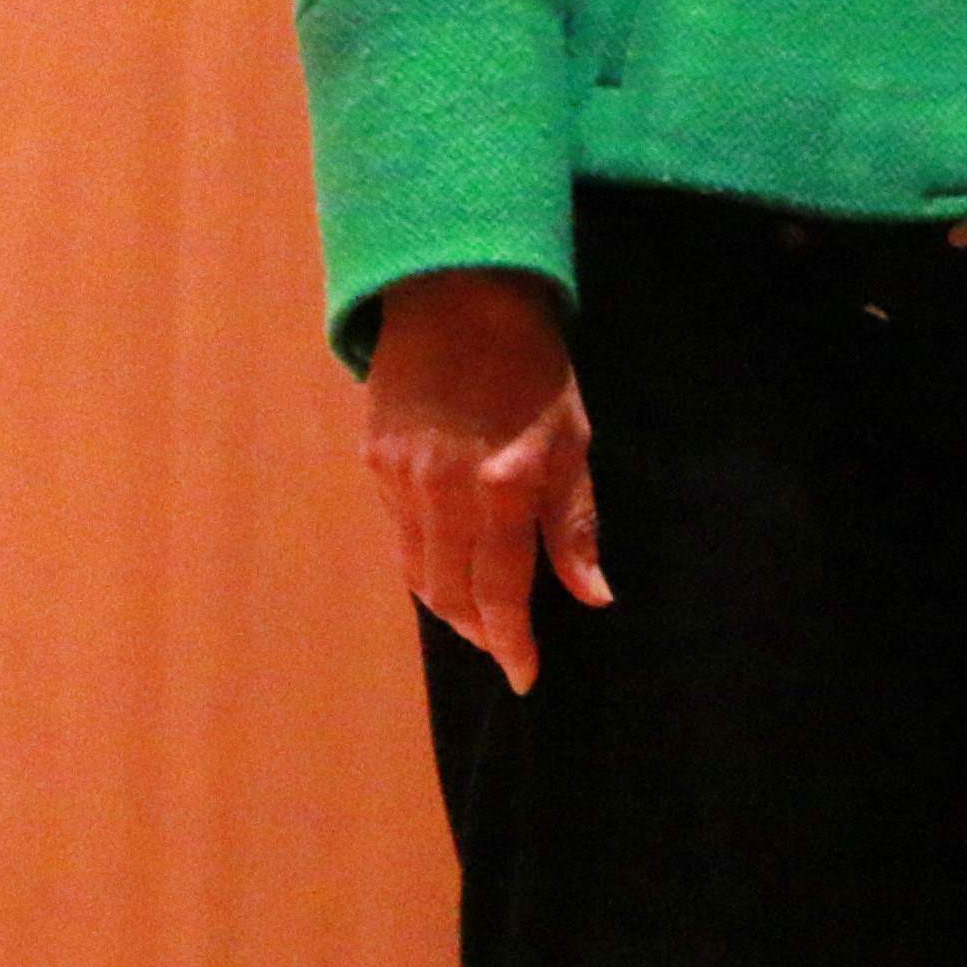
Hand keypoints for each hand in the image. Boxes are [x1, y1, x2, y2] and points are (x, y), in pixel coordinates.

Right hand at [363, 267, 610, 692]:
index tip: (525, 676)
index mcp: (502, 485)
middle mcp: (442, 491)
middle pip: (451, 594)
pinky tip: (447, 560)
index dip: (511, 642)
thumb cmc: (533, 362)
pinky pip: (399, 533)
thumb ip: (574, 522)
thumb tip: (592, 597)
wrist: (459, 290)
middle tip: (505, 646)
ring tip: (478, 618)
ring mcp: (400, 478)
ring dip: (447, 604)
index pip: (501, 592)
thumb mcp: (572, 436)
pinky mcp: (374, 461)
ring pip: (418, 571)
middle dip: (479, 630)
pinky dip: (423, 559)